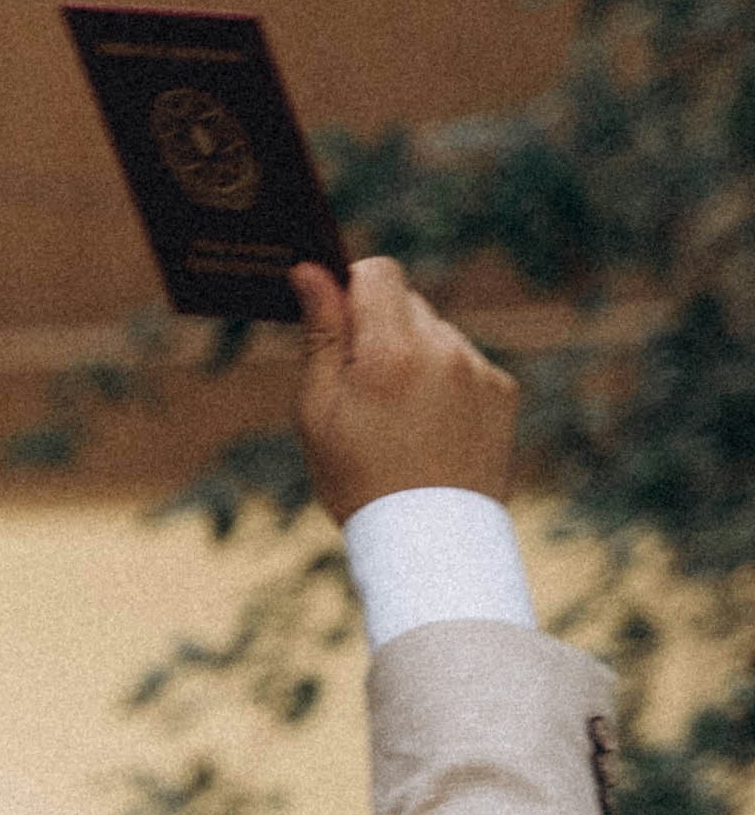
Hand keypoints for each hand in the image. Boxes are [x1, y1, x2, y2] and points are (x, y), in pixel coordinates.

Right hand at [294, 255, 515, 520]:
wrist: (428, 544)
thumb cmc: (358, 480)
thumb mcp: (319, 411)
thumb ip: (321, 334)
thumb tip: (310, 271)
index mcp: (389, 351)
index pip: (378, 272)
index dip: (353, 290)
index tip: (340, 322)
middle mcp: (441, 349)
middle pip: (407, 302)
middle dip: (382, 330)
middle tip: (367, 390)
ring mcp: (478, 369)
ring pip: (437, 334)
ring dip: (416, 358)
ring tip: (401, 420)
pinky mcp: (502, 390)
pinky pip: (466, 364)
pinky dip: (447, 384)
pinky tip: (432, 429)